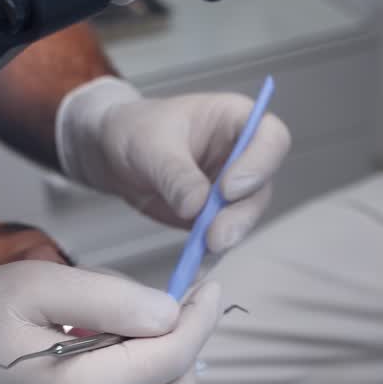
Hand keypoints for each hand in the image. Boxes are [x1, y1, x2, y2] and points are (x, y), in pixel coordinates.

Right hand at [0, 261, 222, 383]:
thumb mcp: (38, 285)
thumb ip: (112, 298)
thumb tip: (169, 313)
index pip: (174, 355)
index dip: (200, 317)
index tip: (209, 286)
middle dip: (186, 345)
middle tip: (171, 306)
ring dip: (168, 373)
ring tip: (141, 333)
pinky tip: (119, 364)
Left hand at [57, 77, 291, 252]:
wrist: (111, 152)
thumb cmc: (135, 130)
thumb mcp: (150, 145)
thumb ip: (175, 174)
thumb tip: (197, 207)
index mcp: (235, 120)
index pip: (271, 138)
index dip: (259, 165)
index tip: (226, 190)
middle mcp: (241, 154)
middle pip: (262, 186)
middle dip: (241, 214)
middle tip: (215, 236)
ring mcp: (231, 186)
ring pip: (246, 215)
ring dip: (228, 234)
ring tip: (202, 249)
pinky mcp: (215, 214)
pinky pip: (222, 234)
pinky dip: (210, 251)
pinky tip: (195, 263)